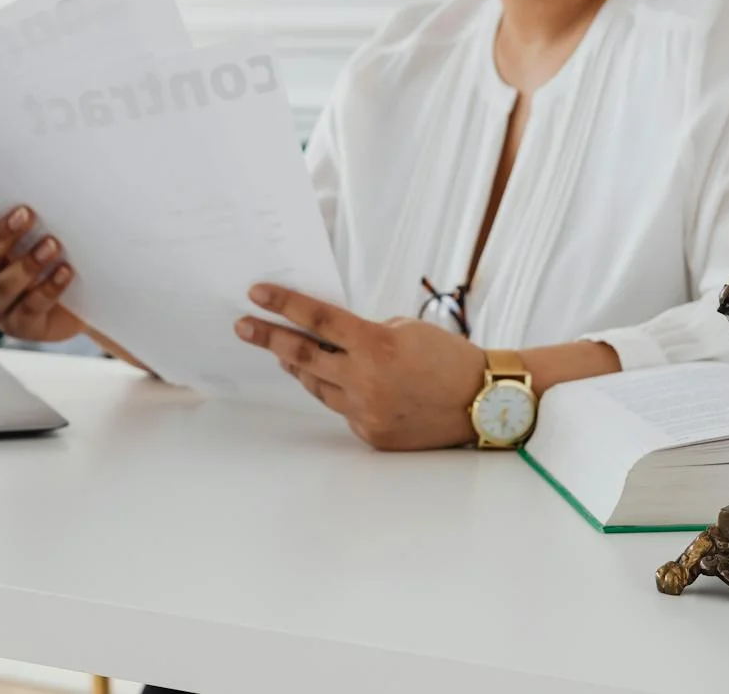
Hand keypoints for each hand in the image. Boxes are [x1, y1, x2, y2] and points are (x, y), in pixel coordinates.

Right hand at [0, 179, 82, 342]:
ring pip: (5, 285)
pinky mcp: (21, 326)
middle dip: (4, 234)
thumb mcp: (37, 238)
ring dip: (28, 264)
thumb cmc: (50, 266)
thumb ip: (21, 214)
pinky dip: (49, 288)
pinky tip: (65, 272)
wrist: (78, 310)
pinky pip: (32, 306)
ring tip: (52, 245)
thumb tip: (11, 178)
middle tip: (28, 213)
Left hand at [234, 284, 485, 450]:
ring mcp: (366, 411)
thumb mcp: (405, 329)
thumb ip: (364, 335)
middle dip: (269, 339)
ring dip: (299, 367)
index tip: (256, 294)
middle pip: (303, 357)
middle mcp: (366, 381)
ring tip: (284, 352)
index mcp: (376, 346)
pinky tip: (340, 381)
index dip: (284, 305)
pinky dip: (338, 392)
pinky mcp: (371, 434)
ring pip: (317, 386)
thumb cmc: (449, 357)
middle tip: (244, 327)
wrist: (484, 402)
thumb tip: (328, 339)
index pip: (317, 321)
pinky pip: (342, 409)